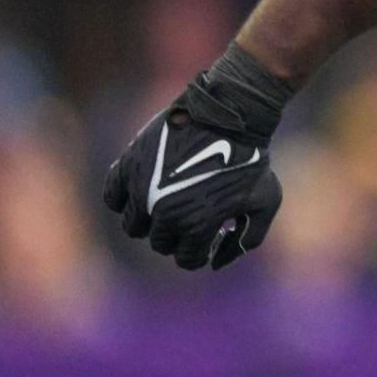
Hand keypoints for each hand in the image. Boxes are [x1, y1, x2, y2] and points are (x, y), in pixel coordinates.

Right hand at [104, 43, 287, 269]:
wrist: (230, 114)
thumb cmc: (250, 157)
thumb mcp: (265, 201)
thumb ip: (247, 239)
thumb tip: (216, 263)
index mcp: (196, 225)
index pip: (186, 258)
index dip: (200, 251)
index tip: (208, 235)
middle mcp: (165, 212)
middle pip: (160, 242)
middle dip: (177, 234)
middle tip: (191, 214)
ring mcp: (143, 189)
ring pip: (133, 225)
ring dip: (150, 220)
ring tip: (170, 201)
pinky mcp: (129, 166)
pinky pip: (111, 197)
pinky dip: (123, 199)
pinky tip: (143, 189)